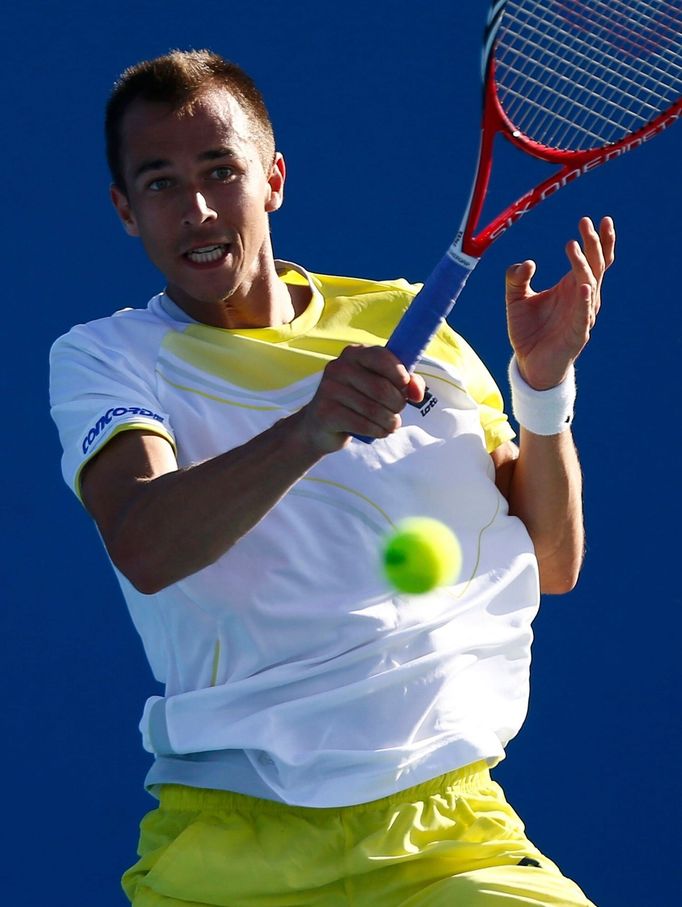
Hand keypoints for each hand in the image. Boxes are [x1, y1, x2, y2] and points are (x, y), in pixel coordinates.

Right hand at [297, 345, 424, 453]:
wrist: (321, 425)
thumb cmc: (358, 400)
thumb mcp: (382, 385)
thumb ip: (406, 382)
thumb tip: (418, 393)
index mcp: (353, 354)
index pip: (382, 357)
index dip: (400, 375)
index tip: (405, 387)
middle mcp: (338, 367)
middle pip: (381, 388)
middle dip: (397, 404)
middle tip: (396, 412)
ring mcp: (329, 389)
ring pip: (374, 410)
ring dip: (390, 422)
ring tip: (390, 424)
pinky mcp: (326, 412)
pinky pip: (363, 424)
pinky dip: (378, 431)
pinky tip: (378, 431)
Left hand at [505, 216, 615, 388]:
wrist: (528, 363)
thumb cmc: (528, 331)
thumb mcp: (516, 300)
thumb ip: (516, 279)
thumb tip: (527, 264)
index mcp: (571, 287)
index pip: (592, 259)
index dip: (597, 240)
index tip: (593, 219)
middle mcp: (582, 298)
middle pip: (595, 266)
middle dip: (592, 244)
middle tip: (584, 223)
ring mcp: (582, 316)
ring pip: (590, 285)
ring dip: (582, 265)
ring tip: (572, 246)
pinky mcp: (577, 334)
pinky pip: (584, 315)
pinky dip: (586, 300)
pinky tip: (584, 285)